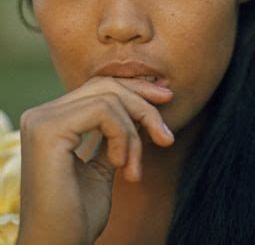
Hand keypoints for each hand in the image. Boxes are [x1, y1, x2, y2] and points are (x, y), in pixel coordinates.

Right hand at [16, 77, 173, 244]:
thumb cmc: (78, 214)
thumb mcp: (105, 164)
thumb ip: (115, 134)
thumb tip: (141, 106)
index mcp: (51, 120)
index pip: (98, 87)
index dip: (135, 89)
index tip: (166, 98)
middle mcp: (42, 114)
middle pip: (105, 86)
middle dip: (143, 104)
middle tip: (166, 135)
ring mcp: (42, 120)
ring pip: (108, 98)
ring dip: (134, 133)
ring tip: (133, 169)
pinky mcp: (49, 131)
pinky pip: (103, 112)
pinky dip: (123, 136)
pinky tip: (121, 166)